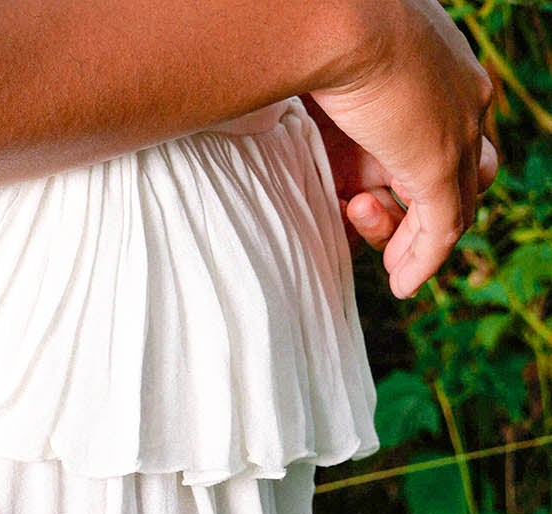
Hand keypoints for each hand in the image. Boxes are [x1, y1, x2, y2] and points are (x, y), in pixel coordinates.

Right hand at [306, 0, 498, 297]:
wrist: (323, 17)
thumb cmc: (305, 34)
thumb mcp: (314, 73)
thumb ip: (312, 106)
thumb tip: (257, 115)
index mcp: (431, 67)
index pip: (436, 131)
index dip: (403, 170)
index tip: (354, 191)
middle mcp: (456, 95)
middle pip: (457, 169)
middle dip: (410, 204)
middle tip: (354, 208)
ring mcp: (455, 129)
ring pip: (454, 201)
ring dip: (407, 231)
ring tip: (359, 225)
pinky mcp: (440, 162)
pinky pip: (444, 229)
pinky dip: (424, 261)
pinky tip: (401, 285)